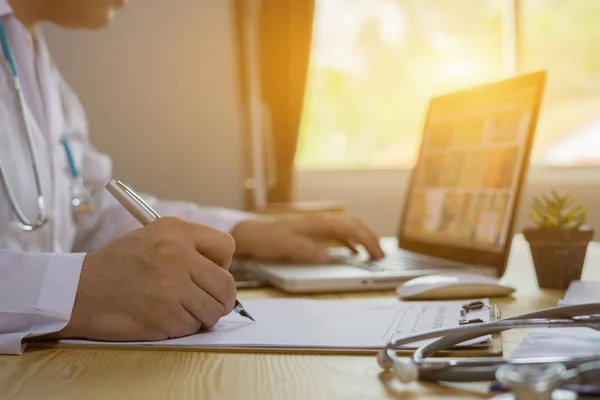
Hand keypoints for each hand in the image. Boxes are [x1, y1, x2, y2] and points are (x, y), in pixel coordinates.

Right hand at [56, 217, 236, 340]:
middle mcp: (178, 255)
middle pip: (226, 284)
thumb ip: (188, 246)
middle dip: (221, 298)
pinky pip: (193, 326)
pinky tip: (164, 317)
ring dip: (203, 315)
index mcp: (176, 231)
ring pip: (214, 309)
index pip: (226, 246)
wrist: (79, 291)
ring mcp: (173, 286)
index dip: (222, 264)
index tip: (211, 273)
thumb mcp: (152, 237)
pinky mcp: (165, 314)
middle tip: (207, 301)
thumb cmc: (118, 266)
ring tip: (182, 309)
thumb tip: (221, 269)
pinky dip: (184, 327)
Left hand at [231, 214, 384, 262]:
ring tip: (373, 253)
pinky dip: (351, 240)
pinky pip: (339, 233)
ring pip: (348, 227)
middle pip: (354, 225)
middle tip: (381, 256)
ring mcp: (317, 225)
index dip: (367, 241)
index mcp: (317, 223)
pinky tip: (352, 251)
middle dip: (371, 238)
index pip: (350, 229)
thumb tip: (327, 257)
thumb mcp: (284, 247)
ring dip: (363, 238)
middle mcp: (320, 221)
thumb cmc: (266, 239)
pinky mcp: (313, 231)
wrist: (250, 234)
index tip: (377, 255)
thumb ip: (306, 251)